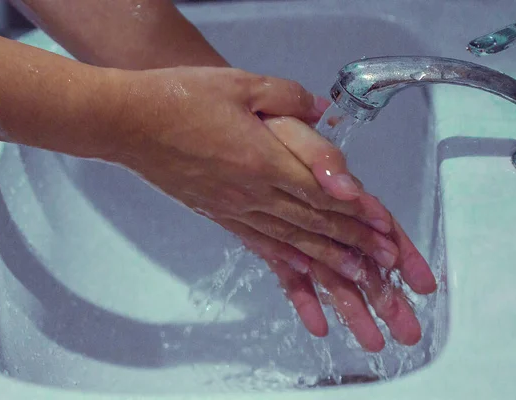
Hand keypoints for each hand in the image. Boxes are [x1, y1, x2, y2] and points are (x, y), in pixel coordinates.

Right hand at [100, 66, 403, 273]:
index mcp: (263, 159)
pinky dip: (283, 262)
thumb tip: (321, 110)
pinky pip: (257, 243)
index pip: (323, 193)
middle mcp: (252, 192)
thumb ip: (288, 97)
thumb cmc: (179, 99)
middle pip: (313, 223)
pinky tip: (299, 275)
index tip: (386, 233)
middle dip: (354, 243)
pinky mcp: (217, 214)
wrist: (129, 122)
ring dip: (327, 261)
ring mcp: (233, 207)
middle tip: (384, 264)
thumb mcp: (241, 84)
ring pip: (290, 240)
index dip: (359, 214)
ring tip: (356, 279)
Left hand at [261, 116, 436, 351]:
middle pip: (358, 256)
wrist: (196, 123)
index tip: (421, 284)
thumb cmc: (244, 120)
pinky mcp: (265, 237)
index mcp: (329, 187)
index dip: (400, 253)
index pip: (374, 224)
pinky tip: (318, 326)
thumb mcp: (285, 126)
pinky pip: (287, 273)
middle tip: (409, 330)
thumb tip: (349, 191)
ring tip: (374, 342)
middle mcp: (317, 211)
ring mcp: (293, 227)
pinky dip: (303, 298)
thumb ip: (319, 155)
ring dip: (352, 305)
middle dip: (385, 294)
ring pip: (329, 272)